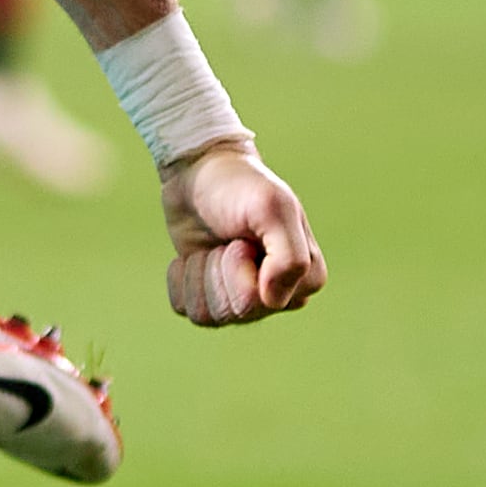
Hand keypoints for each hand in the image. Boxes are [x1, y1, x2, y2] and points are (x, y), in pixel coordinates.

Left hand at [158, 140, 325, 325]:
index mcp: (306, 277)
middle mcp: (278, 293)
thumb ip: (289, 257)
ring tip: (212, 245)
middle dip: (216, 270)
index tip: (243, 239)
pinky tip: (190, 256)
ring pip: (208, 316)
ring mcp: (241, 296)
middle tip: (226, 240)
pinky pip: (186, 310)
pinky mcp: (209, 293)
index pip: (263, 302)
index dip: (240, 269)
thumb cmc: (240, 185)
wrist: (199, 169)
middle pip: (233, 312)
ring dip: (197, 274)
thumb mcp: (271, 209)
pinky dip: (179, 280)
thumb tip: (272, 301)